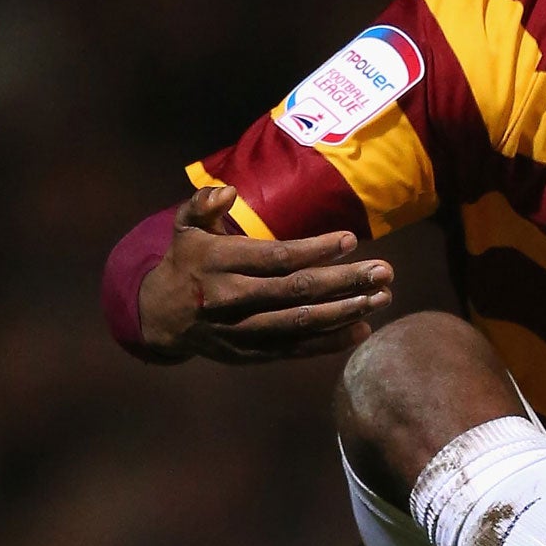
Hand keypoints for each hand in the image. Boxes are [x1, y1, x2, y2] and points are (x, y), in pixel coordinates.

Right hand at [138, 186, 393, 362]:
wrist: (160, 317)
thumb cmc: (187, 262)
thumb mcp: (185, 226)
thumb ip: (202, 203)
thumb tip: (227, 192)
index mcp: (219, 263)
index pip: (276, 258)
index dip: (316, 250)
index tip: (351, 239)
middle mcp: (232, 298)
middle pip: (298, 291)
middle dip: (346, 281)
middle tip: (385, 271)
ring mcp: (244, 329)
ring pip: (302, 322)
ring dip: (348, 311)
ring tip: (383, 297)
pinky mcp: (253, 353)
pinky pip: (297, 349)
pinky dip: (332, 342)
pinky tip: (363, 328)